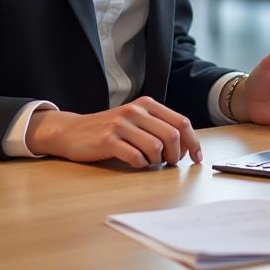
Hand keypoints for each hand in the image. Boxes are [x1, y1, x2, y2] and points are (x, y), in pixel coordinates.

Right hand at [25, 97, 201, 167]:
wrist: (72, 131)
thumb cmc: (109, 129)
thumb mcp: (135, 120)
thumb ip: (158, 127)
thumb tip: (187, 146)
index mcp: (147, 104)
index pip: (181, 122)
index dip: (193, 142)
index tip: (197, 158)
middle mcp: (136, 110)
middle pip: (173, 135)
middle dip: (176, 155)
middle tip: (170, 163)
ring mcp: (121, 124)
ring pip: (156, 147)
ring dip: (158, 161)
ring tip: (150, 162)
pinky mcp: (108, 140)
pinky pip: (135, 157)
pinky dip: (140, 164)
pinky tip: (134, 162)